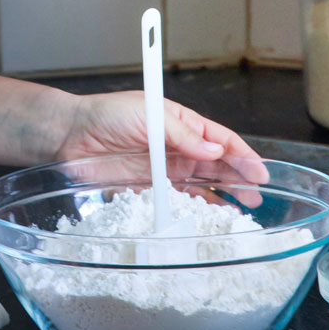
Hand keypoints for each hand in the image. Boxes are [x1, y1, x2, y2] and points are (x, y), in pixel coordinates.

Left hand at [55, 92, 268, 202]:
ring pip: (201, 184)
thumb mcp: (149, 114)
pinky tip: (209, 215)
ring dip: (222, 195)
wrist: (69, 136)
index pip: (219, 139)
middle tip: (257, 195)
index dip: (241, 154)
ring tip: (243, 209)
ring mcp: (164, 169)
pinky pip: (177, 200)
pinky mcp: (148, 189)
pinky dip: (194, 207)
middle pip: (216, 164)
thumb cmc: (105, 115)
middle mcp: (176, 147)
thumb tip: (213, 151)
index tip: (258, 170)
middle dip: (239, 178)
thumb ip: (182, 133)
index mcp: (180, 122)